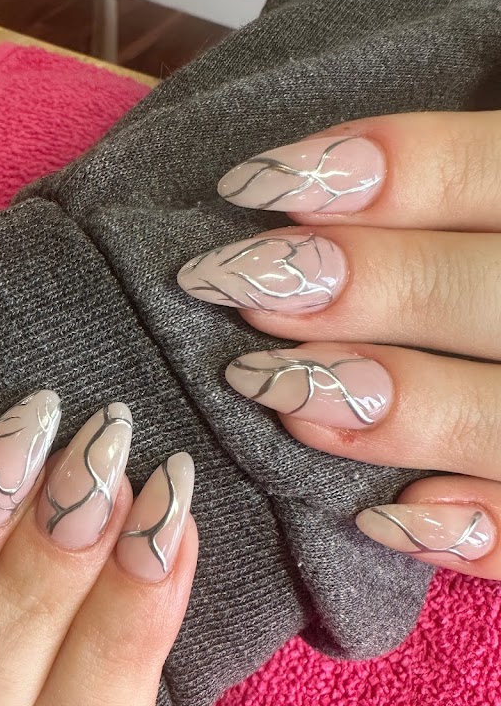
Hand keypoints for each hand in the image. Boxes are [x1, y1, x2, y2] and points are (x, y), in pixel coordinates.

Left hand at [178, 111, 500, 577]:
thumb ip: (467, 189)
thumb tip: (311, 180)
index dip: (393, 168)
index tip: (260, 181)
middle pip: (487, 294)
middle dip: (359, 286)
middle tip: (231, 281)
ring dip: (393, 407)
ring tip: (271, 386)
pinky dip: (474, 537)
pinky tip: (388, 518)